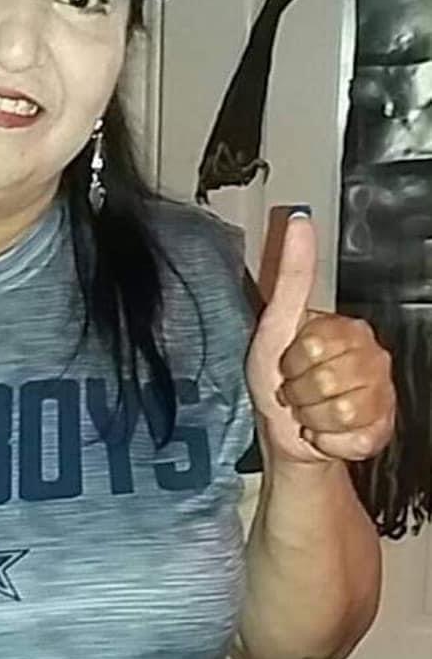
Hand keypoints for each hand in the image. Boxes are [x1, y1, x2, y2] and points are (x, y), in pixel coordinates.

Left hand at [246, 210, 394, 464]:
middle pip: (329, 380)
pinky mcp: (383, 429)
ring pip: (342, 410)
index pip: (315, 346)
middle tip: (296, 388)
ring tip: (308, 409)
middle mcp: (373, 357)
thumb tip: (301, 218)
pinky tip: (324, 431)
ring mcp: (382, 394)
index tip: (287, 360)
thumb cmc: (276, 377)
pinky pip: (353, 437)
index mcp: (348, 329)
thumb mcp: (276, 323)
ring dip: (312, 416)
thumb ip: (292, 273)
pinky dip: (326, 440)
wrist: (288, 434)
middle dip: (301, 390)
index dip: (292, 359)